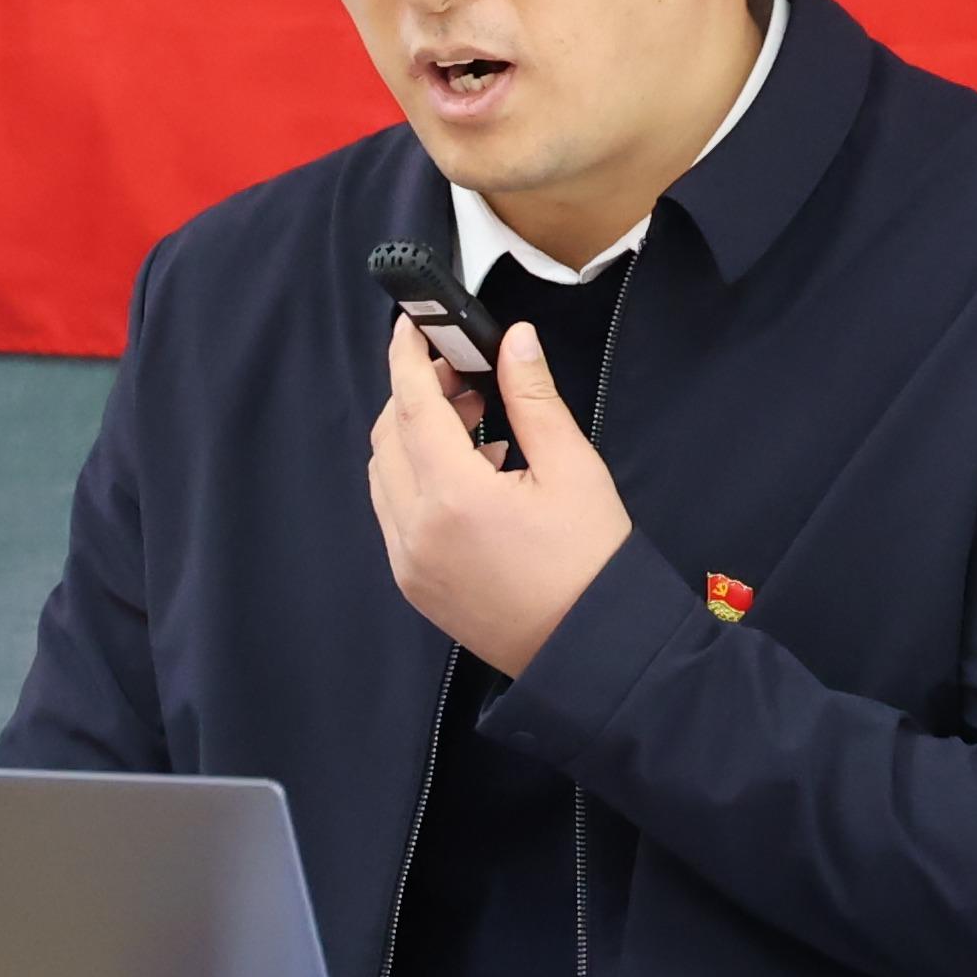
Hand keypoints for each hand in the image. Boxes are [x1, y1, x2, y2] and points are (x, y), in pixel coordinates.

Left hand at [367, 314, 632, 676]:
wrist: (591, 651)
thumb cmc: (591, 561)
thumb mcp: (573, 468)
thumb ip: (533, 398)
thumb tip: (514, 340)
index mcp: (454, 497)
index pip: (412, 405)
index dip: (408, 357)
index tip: (412, 325)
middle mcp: (416, 531)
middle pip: (389, 437)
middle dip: (416, 395)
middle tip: (463, 375)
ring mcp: (408, 562)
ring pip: (384, 475)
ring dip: (414, 437)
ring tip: (475, 424)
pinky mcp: (413, 584)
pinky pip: (394, 513)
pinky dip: (417, 479)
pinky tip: (472, 474)